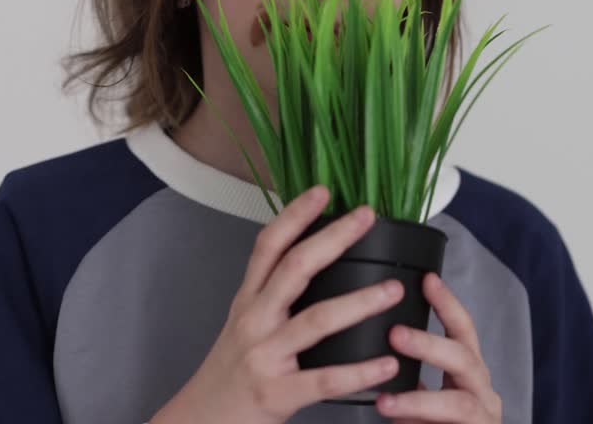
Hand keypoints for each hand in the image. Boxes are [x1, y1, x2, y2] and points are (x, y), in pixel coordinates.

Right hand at [150, 185, 403, 423]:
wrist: (198, 421)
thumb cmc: (229, 374)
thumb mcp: (243, 325)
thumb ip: (272, 296)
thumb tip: (313, 261)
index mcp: (248, 301)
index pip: (268, 246)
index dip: (294, 215)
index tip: (323, 191)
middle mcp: (254, 321)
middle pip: (295, 269)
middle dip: (333, 239)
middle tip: (367, 217)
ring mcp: (264, 356)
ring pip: (317, 320)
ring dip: (360, 302)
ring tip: (393, 290)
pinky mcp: (276, 394)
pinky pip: (325, 379)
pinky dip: (360, 371)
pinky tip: (387, 363)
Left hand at [374, 272, 502, 422]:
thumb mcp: (420, 400)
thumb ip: (409, 377)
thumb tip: (377, 348)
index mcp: (468, 374)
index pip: (462, 330)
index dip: (447, 304)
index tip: (426, 279)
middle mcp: (482, 393)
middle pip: (465, 358)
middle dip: (430, 344)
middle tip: (395, 334)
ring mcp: (484, 419)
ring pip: (460, 403)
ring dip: (420, 399)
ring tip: (384, 401)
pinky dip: (420, 420)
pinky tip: (395, 418)